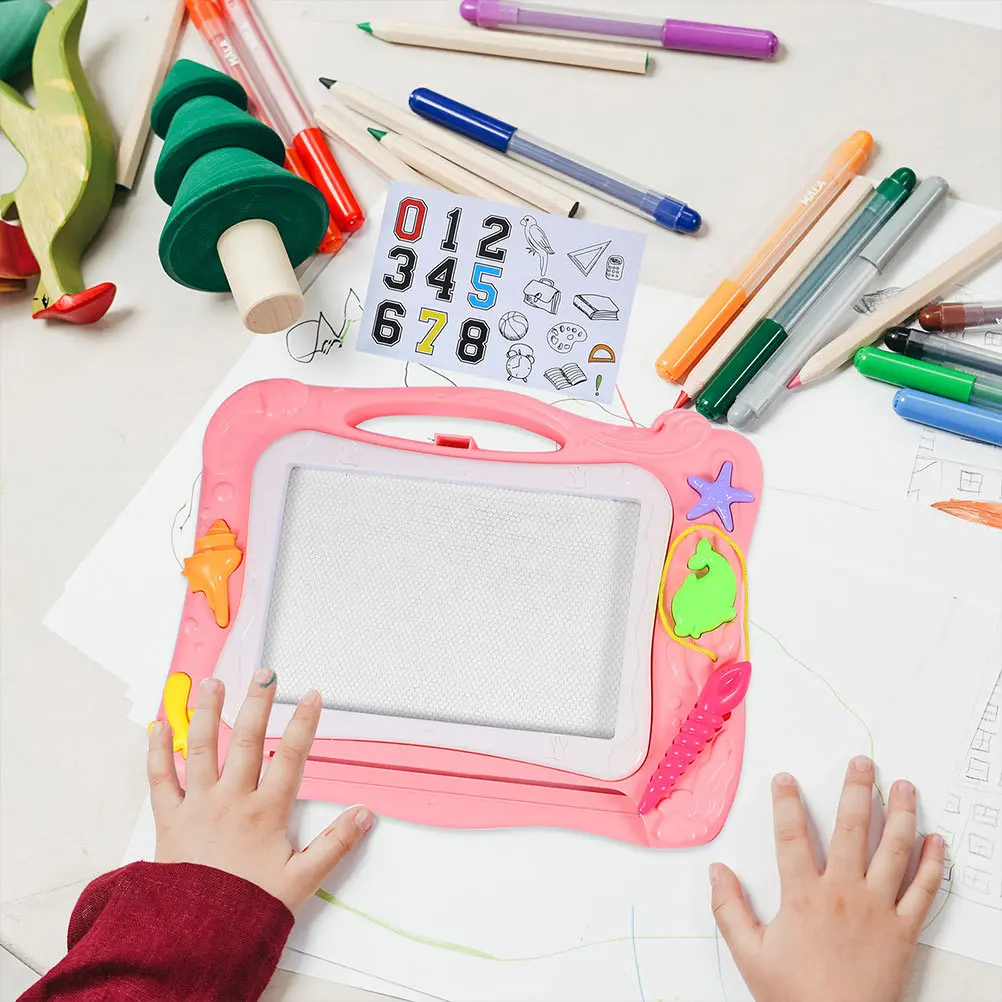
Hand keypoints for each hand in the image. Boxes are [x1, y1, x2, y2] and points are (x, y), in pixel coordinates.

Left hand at [147, 668, 372, 911]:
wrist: (194, 939)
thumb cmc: (247, 910)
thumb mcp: (302, 880)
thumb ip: (335, 844)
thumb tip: (365, 814)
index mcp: (265, 813)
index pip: (291, 756)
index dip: (304, 723)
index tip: (311, 695)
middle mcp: (232, 801)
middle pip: (247, 741)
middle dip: (258, 703)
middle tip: (264, 675)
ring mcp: (198, 807)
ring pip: (203, 749)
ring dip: (207, 713)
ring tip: (213, 683)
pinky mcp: (169, 821)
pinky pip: (160, 779)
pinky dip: (158, 751)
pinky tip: (159, 726)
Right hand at [710, 757, 943, 1001]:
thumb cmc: (796, 997)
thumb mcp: (750, 954)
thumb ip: (729, 910)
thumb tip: (717, 872)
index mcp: (803, 895)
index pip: (791, 835)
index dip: (786, 803)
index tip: (786, 779)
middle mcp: (843, 893)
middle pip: (851, 829)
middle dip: (857, 790)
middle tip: (863, 763)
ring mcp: (878, 909)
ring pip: (893, 851)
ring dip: (901, 814)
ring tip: (905, 787)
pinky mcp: (904, 931)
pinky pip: (923, 891)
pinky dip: (933, 864)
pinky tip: (936, 841)